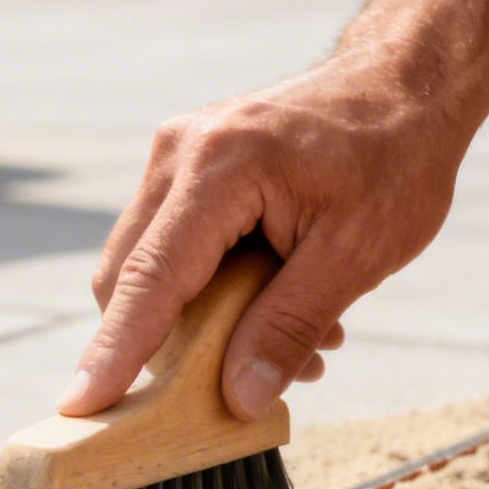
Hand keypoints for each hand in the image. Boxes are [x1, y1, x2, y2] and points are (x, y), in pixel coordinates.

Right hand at [59, 61, 473, 420]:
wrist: (406, 81)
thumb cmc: (394, 158)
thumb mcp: (356, 255)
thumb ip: (290, 326)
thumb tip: (239, 399)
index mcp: (220, 168)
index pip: (150, 278)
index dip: (115, 351)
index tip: (81, 407)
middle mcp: (180, 153)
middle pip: (129, 277)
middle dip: (166, 347)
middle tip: (237, 391)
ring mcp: (178, 155)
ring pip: (149, 266)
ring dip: (200, 322)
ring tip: (299, 344)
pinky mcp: (188, 166)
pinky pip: (175, 245)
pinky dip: (212, 290)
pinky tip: (279, 304)